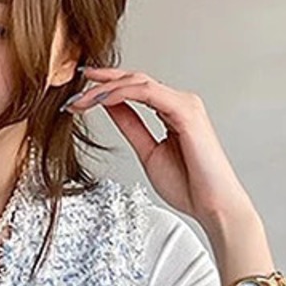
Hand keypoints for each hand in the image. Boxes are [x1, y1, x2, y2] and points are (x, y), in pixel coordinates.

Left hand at [66, 65, 254, 227]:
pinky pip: (146, 93)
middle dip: (100, 85)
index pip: (134, 89)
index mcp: (171, 111)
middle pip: (133, 80)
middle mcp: (179, 102)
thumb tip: (111, 108)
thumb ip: (131, 127)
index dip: (106, 87)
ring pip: (137, 82)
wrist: (212, 204)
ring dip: (105, 89)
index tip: (79, 94)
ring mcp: (184, 104)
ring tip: (81, 100)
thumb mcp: (147, 152)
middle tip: (73, 97)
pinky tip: (101, 101)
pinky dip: (121, 93)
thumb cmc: (188, 185)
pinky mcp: (185, 111)